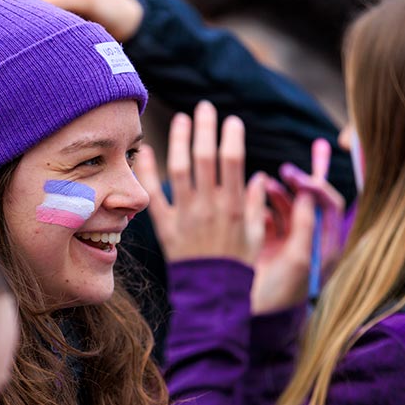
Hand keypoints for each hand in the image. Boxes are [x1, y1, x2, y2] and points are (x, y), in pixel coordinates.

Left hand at [135, 101, 266, 265]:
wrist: (214, 296)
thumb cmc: (238, 266)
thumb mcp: (255, 235)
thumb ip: (255, 204)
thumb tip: (259, 177)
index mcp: (233, 207)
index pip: (233, 161)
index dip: (231, 137)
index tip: (232, 120)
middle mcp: (209, 207)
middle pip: (205, 158)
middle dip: (205, 129)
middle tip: (204, 107)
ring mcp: (186, 216)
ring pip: (179, 170)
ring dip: (179, 141)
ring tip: (182, 119)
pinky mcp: (167, 227)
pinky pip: (154, 196)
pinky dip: (147, 172)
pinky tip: (145, 151)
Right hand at [250, 139, 345, 313]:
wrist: (254, 318)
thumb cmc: (281, 294)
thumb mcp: (298, 259)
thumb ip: (304, 224)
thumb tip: (307, 192)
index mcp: (326, 246)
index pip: (329, 206)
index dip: (316, 187)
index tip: (297, 176)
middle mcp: (310, 243)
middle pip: (309, 203)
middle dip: (297, 185)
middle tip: (283, 170)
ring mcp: (289, 245)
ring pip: (287, 208)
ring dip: (278, 193)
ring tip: (263, 184)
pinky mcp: (269, 248)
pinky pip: (268, 219)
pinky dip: (261, 208)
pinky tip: (252, 205)